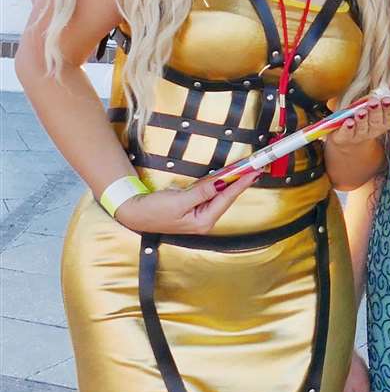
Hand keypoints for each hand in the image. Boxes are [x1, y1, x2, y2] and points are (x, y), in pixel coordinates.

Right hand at [114, 172, 257, 234]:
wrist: (134, 212)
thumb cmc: (153, 211)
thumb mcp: (179, 201)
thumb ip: (202, 192)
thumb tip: (221, 183)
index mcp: (203, 221)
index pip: (227, 198)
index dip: (241, 184)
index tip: (252, 173)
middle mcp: (204, 220)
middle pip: (227, 198)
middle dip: (240, 183)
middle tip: (254, 169)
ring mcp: (200, 214)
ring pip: (221, 195)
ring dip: (232, 183)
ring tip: (246, 172)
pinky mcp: (194, 207)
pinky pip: (212, 194)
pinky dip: (220, 185)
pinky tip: (228, 179)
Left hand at [325, 97, 389, 151]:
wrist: (348, 138)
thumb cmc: (365, 117)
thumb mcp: (377, 105)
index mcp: (383, 122)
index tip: (387, 99)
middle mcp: (373, 130)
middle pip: (376, 122)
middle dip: (375, 112)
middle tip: (373, 102)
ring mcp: (359, 135)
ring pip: (362, 128)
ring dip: (362, 120)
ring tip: (360, 112)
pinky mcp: (345, 138)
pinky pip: (347, 134)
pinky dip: (348, 128)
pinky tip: (348, 122)